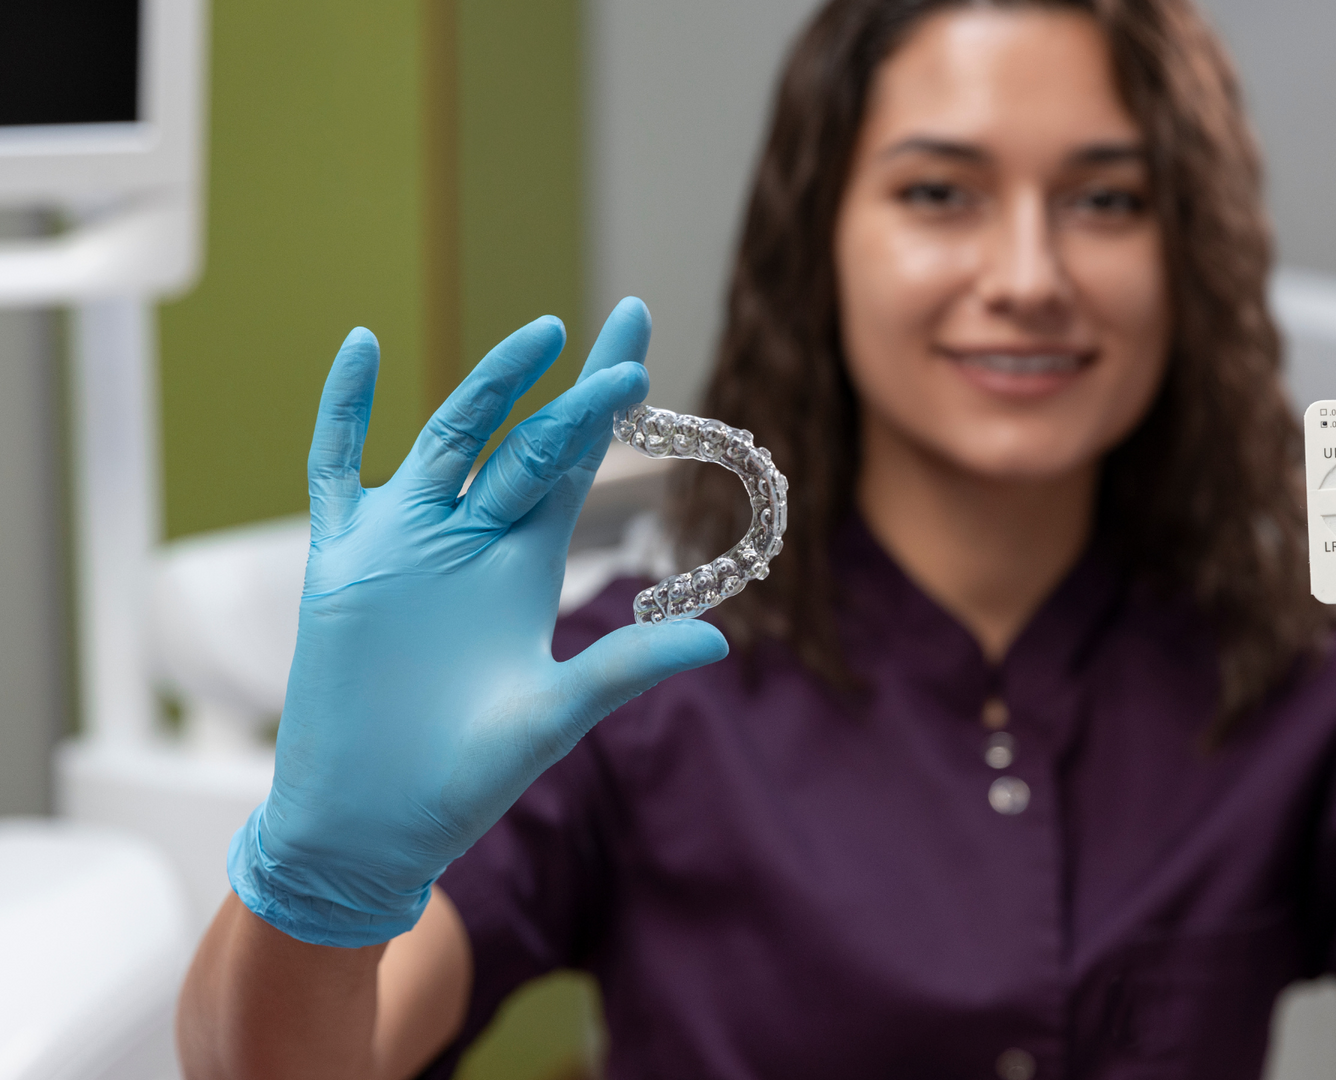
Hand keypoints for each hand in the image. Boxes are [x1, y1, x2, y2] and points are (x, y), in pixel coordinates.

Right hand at [228, 298, 727, 946]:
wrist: (370, 824)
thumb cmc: (464, 776)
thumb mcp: (556, 715)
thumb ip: (627, 666)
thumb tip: (721, 641)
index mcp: (526, 562)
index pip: (575, 463)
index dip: (605, 405)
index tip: (639, 344)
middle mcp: (470, 539)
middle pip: (526, 440)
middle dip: (573, 390)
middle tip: (626, 335)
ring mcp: (403, 542)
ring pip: (448, 438)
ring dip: (490, 388)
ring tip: (539, 339)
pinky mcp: (342, 561)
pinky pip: (336, 468)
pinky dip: (345, 409)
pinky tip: (362, 345)